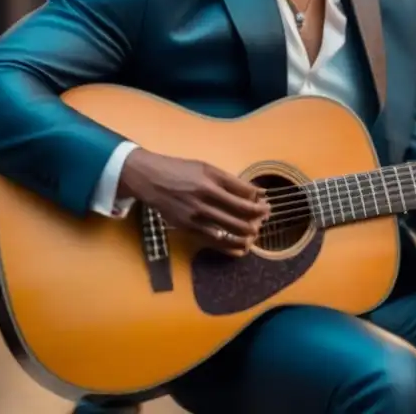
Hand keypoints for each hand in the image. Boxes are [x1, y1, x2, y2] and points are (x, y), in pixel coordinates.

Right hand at [118, 148, 270, 256]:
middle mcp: (205, 197)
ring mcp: (196, 214)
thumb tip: (256, 192)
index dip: (258, 201)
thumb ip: (231, 181)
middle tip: (265, 217)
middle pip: (240, 213)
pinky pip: (213, 240)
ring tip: (255, 233)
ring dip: (247, 233)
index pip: (244, 194)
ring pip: (229, 229)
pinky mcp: (188, 227)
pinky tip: (241, 248)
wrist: (150, 179)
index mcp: (212, 180)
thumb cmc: (181, 170)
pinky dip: (230, 246)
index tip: (265, 204)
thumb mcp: (206, 168)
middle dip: (257, 217)